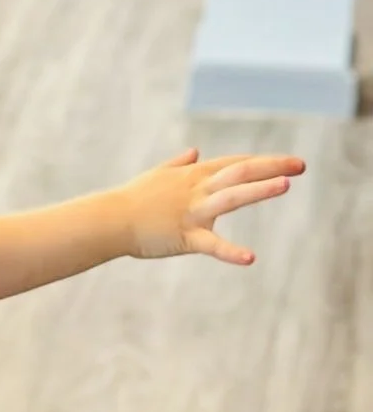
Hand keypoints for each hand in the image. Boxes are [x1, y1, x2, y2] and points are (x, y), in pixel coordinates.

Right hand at [121, 147, 304, 265]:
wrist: (109, 220)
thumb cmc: (131, 199)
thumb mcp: (157, 176)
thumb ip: (178, 164)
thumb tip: (195, 152)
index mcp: (193, 176)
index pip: (235, 163)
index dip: (263, 162)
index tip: (290, 163)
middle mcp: (196, 189)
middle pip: (239, 172)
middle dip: (272, 167)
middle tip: (301, 166)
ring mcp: (191, 211)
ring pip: (230, 197)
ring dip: (258, 190)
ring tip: (285, 185)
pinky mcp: (184, 236)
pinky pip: (211, 245)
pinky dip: (231, 252)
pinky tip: (250, 259)